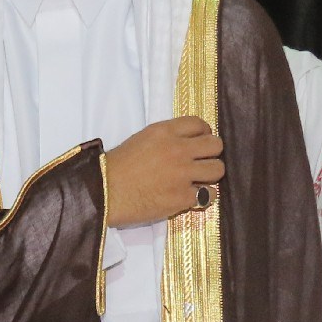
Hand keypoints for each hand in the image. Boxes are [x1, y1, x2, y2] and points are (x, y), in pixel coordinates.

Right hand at [104, 117, 224, 226]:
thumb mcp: (141, 139)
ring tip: (198, 180)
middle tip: (201, 162)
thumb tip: (185, 145)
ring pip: (217, 169)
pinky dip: (203, 197)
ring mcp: (182, 174)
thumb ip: (165, 138)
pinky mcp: (182, 197)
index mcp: (165, 132)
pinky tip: (192, 197)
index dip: (203, 133)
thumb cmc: (116, 168)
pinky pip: (209, 195)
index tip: (199, 142)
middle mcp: (178, 150)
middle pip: (216, 145)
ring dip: (210, 175)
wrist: (104, 193)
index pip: (200, 124)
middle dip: (211, 153)